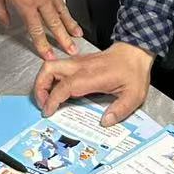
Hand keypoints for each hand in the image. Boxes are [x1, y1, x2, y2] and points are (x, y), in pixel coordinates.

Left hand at [0, 0, 81, 60]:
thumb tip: (4, 22)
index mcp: (24, 3)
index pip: (35, 30)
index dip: (42, 45)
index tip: (48, 55)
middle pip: (54, 24)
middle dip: (63, 40)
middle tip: (72, 51)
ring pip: (62, 12)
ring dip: (70, 26)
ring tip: (77, 36)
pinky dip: (67, 10)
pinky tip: (68, 14)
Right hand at [35, 41, 154, 125]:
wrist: (134, 52)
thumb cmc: (133, 72)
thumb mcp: (133, 95)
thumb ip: (120, 110)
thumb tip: (105, 122)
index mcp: (92, 75)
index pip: (64, 85)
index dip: (53, 99)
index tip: (48, 111)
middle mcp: (80, 66)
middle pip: (49, 69)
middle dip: (40, 87)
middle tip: (43, 104)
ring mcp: (77, 62)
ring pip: (51, 66)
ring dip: (43, 82)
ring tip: (46, 99)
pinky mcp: (78, 63)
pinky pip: (58, 68)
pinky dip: (51, 79)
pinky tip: (57, 91)